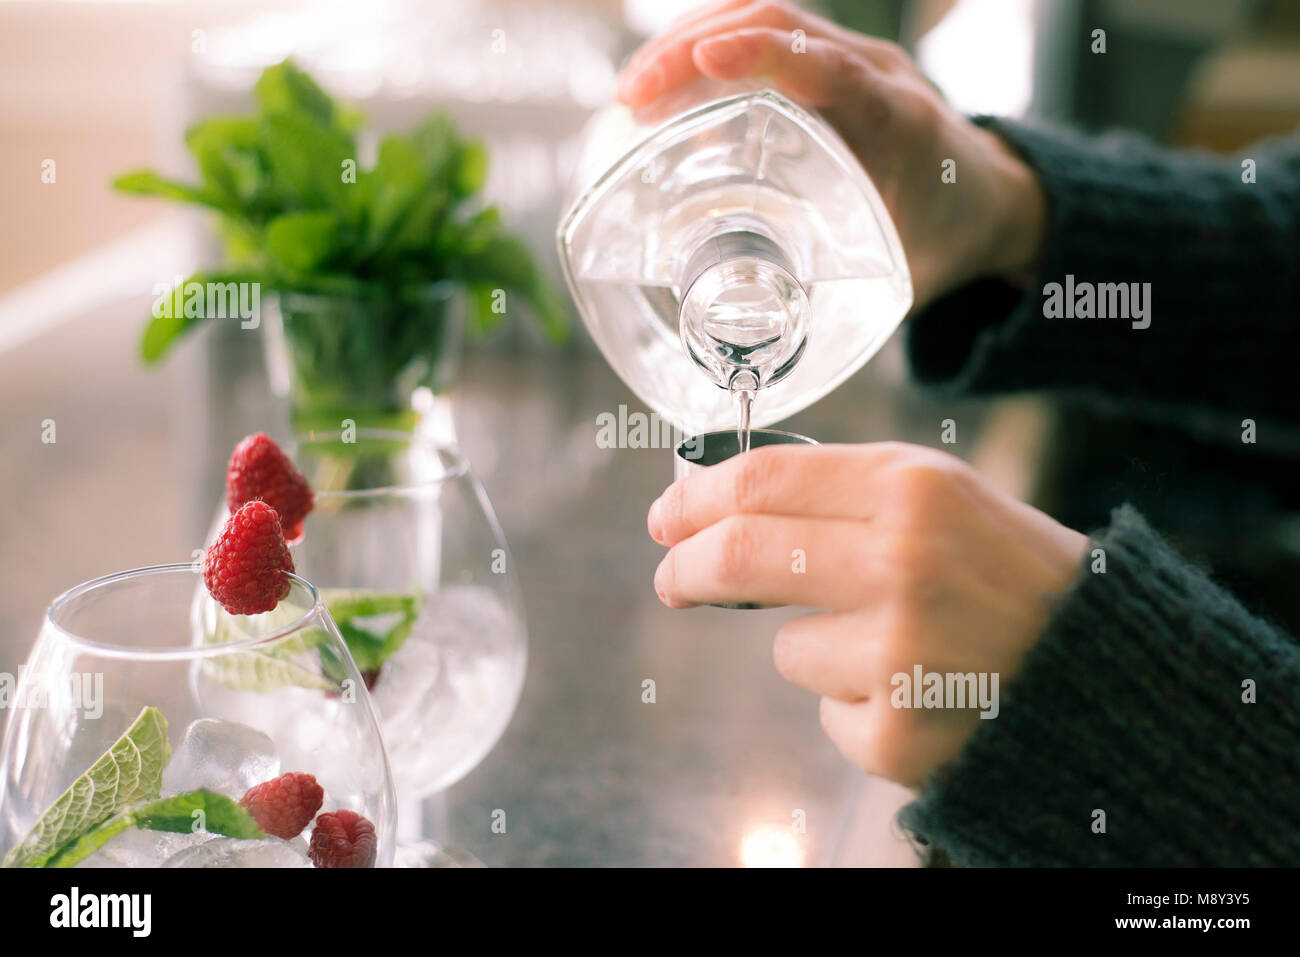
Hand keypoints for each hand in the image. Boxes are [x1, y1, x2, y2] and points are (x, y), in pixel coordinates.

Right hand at [617, 0, 1046, 309]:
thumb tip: (752, 363)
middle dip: (693, 46)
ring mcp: (854, 57)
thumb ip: (833, 310)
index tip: (700, 63)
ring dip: (693, 39)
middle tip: (631, 98)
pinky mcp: (832, 59)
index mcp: (899, 121)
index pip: (828, 67)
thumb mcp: (900, 279)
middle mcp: (878, 73)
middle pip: (780, 24)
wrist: (992, 194)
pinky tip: (670, 84)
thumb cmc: (946, 237)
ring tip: (636, 91)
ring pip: (768, 17)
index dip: (763, 56)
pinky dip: (713, 45)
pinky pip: (770, 32)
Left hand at [647, 442, 1088, 785]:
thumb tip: (718, 505)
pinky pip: (828, 712)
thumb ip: (840, 491)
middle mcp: (902, 566)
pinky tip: (923, 694)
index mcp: (913, 490)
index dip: (698, 499)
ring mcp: (898, 657)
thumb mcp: (942, 498)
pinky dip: (858, 706)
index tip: (668, 516)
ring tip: (907, 646)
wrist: (1101, 673)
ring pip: (788, 648)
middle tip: (673, 579)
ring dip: (820, 647)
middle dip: (688, 569)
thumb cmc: (1007, 574)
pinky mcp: (895, 736)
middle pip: (740, 556)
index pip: (762, 482)